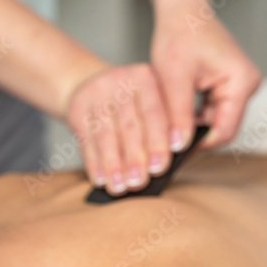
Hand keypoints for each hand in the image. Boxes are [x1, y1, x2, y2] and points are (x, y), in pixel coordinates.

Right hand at [63, 63, 171, 196]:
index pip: (156, 112)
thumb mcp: (153, 103)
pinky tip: (101, 180)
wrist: (91, 85)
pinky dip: (94, 163)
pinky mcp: (78, 109)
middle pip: (130, 125)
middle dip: (136, 157)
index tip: (165, 163)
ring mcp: (97, 94)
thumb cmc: (134, 107)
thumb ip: (170, 127)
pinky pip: (87, 141)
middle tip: (140, 182)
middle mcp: (122, 81)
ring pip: (106, 135)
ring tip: (120, 187)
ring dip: (113, 165)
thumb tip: (187, 155)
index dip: (160, 139)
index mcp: (148, 78)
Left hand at [151, 8, 260, 150]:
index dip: (198, 145)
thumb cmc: (179, 35)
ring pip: (215, 122)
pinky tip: (175, 116)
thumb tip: (179, 148)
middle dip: (195, 136)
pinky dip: (194, 117)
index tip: (172, 152)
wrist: (183, 11)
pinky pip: (213, 112)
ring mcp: (240, 87)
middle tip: (166, 144)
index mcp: (242, 82)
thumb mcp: (174, 78)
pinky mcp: (229, 87)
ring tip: (167, 127)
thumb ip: (178, 115)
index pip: (224, 131)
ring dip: (192, 126)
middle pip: (222, 129)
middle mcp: (248, 86)